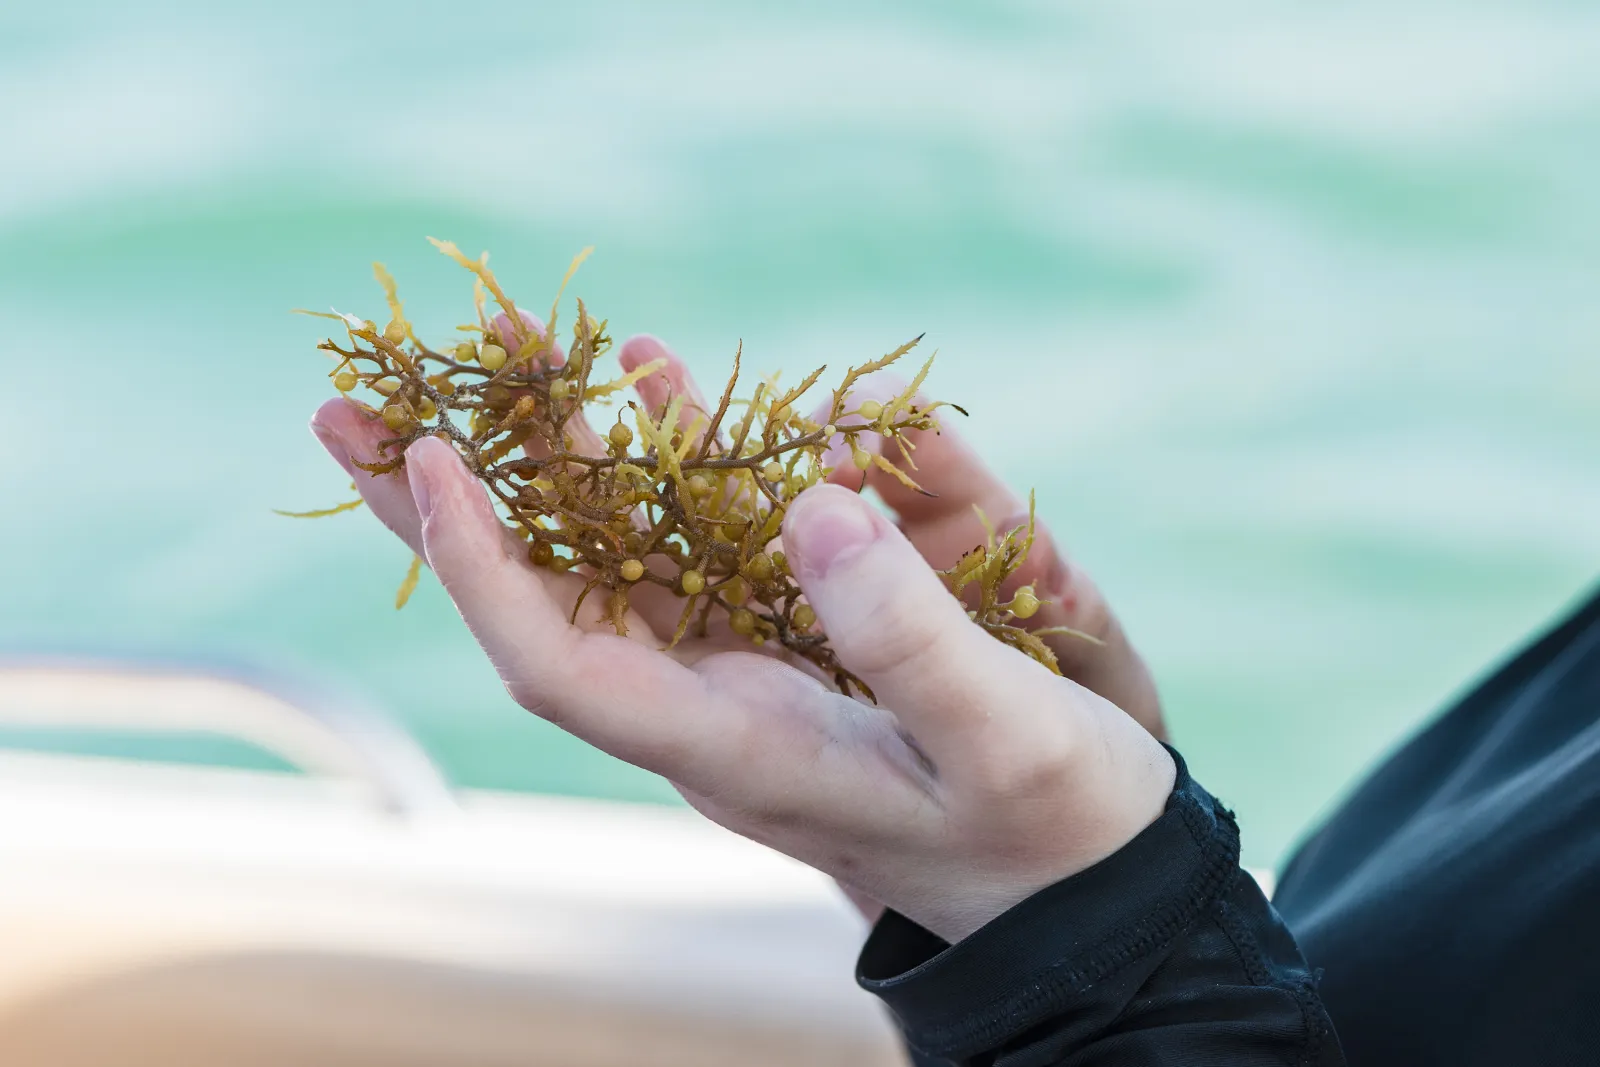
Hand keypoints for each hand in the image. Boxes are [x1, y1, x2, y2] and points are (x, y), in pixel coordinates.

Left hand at [310, 332, 1174, 942]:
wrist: (1082, 872)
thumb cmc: (1049, 824)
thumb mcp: (1007, 737)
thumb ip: (914, 635)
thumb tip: (811, 499)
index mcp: (737, 749)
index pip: (559, 665)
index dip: (480, 567)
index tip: (427, 459)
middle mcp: (713, 703)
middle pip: (548, 600)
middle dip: (453, 502)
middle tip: (349, 407)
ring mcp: (746, 664)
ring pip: (619, 555)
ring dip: (556, 459)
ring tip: (510, 353)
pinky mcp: (793, 631)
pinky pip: (706, 535)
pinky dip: (671, 457)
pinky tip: (658, 384)